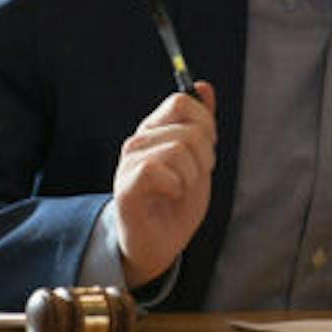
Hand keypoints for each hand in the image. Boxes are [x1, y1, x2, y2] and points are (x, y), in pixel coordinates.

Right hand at [112, 82, 215, 286]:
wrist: (159, 245)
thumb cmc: (176, 204)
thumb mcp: (199, 160)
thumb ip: (201, 124)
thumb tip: (204, 87)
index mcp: (154, 130)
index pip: (182, 101)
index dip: (206, 124)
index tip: (206, 152)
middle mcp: (138, 141)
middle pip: (189, 128)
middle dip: (206, 157)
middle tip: (193, 178)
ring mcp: (129, 162)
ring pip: (179, 149)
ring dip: (192, 176)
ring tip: (180, 190)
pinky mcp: (126, 186)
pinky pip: (157, 169)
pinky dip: (176, 186)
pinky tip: (170, 196)